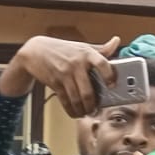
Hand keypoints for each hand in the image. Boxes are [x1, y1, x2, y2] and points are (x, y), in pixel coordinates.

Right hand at [6, 35, 120, 116]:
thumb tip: (116, 42)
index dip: (109, 75)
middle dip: (92, 104)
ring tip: (86, 113)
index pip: (102, 63)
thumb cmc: (63, 49)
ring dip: (82, 109)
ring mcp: (65, 75)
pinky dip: (71, 110)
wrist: (37, 51)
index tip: (112, 85)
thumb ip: (100, 49)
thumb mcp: (82, 46)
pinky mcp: (55, 84)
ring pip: (76, 99)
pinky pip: (65, 101)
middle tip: (95, 110)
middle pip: (87, 90)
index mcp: (87, 53)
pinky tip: (75, 113)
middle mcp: (76, 64)